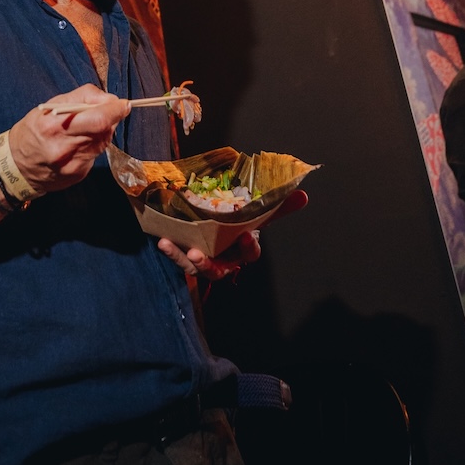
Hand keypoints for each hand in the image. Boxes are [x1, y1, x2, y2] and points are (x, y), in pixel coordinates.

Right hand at [9, 84, 129, 193]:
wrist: (17, 166)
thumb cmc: (33, 130)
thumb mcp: (50, 105)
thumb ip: (82, 97)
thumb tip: (111, 100)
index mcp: (54, 125)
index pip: (97, 118)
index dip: (115, 110)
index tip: (123, 104)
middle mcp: (64, 148)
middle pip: (103, 130)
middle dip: (112, 117)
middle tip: (112, 110)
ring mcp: (72, 164)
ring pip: (103, 142)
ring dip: (102, 131)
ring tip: (86, 127)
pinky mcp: (77, 175)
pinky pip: (96, 155)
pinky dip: (94, 145)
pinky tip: (79, 144)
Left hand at [157, 188, 308, 278]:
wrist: (215, 230)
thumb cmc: (237, 225)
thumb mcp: (256, 215)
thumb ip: (277, 207)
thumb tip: (303, 194)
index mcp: (241, 250)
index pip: (249, 254)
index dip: (249, 247)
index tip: (247, 235)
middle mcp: (222, 260)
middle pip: (216, 269)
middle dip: (208, 264)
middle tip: (198, 255)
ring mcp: (202, 261)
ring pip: (192, 266)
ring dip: (180, 258)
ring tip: (168, 246)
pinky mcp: (185, 255)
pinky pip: (177, 256)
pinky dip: (170, 250)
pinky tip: (161, 240)